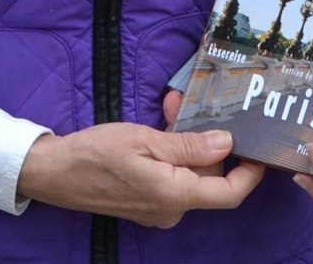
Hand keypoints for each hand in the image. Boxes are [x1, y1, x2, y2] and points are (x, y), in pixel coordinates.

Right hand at [16, 113, 263, 227]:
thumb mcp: (144, 140)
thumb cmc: (95, 155)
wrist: (54, 174)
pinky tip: (159, 123)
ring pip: (189, 171)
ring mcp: (159, 207)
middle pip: (209, 176)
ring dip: (185, 138)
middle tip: (191, 104)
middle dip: (206, 138)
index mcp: (175, 195)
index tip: (258, 146)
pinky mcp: (147, 200)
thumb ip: (188, 145)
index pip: (230, 193)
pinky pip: (172, 175)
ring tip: (170, 106)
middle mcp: (172, 208)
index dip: (250, 172)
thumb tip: (226, 144)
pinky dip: (170, 150)